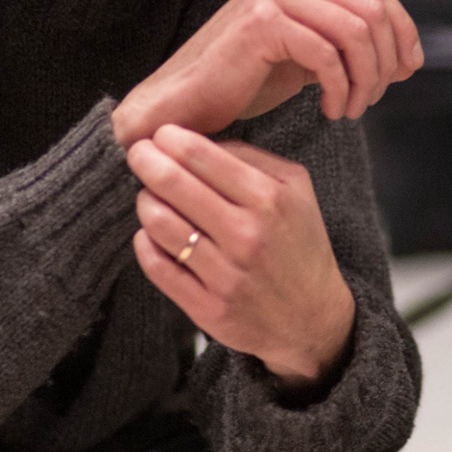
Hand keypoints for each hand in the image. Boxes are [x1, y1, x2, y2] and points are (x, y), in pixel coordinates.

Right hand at [113, 0, 422, 145]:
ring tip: (352, 108)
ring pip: (355, 31)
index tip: (408, 69)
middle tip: (375, 97)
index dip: (402, 29)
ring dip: (366, 78)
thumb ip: (350, 45)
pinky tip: (331, 110)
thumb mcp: (308, 55)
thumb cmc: (244, 81)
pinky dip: (340, 88)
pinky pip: (327, 55)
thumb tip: (408, 57)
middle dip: (386, 58)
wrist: (184, 103)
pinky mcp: (262, 22)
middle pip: (371, 9)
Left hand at [127, 126, 355, 390]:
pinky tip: (152, 233)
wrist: (312, 316)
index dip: (170, 138)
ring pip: (159, 223)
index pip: (202, 155)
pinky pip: (156, 266)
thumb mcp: (296, 189)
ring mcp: (225, 274)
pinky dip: (145, 242)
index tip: (161, 134)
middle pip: (173, 183)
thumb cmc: (299, 244)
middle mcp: (247, 235)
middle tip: (138, 154)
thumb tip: (199, 141)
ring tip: (149, 196)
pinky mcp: (207, 307)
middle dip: (146, 160)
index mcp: (270, 199)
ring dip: (145, 202)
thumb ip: (253, 158)